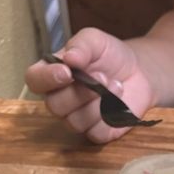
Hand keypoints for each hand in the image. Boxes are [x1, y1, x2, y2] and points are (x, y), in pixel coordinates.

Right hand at [25, 28, 155, 143]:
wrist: (138, 71)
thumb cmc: (109, 55)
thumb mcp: (95, 40)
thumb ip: (81, 46)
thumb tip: (69, 58)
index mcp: (51, 74)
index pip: (34, 81)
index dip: (46, 79)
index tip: (67, 72)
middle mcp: (60, 100)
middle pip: (55, 106)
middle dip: (80, 92)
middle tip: (102, 75)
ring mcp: (78, 119)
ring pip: (75, 122)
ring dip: (98, 103)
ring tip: (116, 85)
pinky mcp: (97, 133)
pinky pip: (96, 133)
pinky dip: (110, 117)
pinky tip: (119, 103)